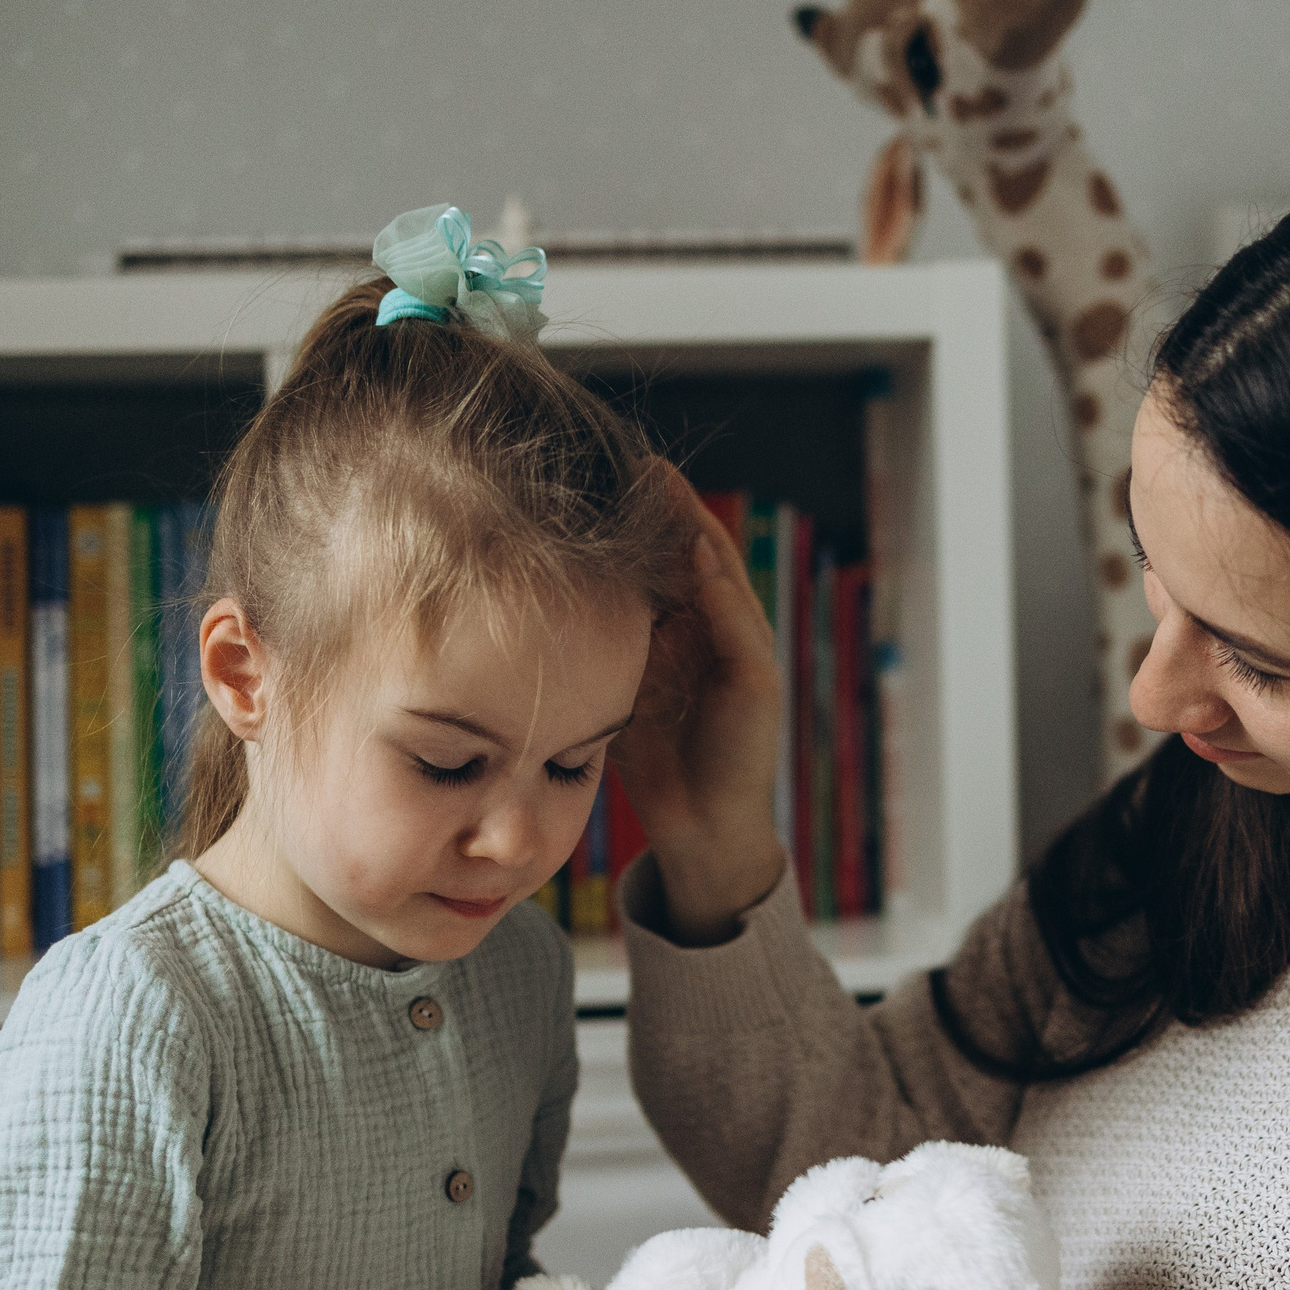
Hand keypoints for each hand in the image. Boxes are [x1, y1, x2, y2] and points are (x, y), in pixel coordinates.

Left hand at [613, 462, 786, 943]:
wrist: (700, 831)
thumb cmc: (655, 762)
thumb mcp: (613, 688)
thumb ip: (594, 645)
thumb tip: (529, 605)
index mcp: (687, 629)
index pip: (666, 557)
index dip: (642, 516)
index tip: (605, 472)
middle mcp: (720, 631)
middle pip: (697, 551)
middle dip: (670, 506)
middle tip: (639, 458)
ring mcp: (745, 653)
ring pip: (722, 575)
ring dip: (698, 530)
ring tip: (668, 486)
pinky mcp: (759, 683)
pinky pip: (741, 625)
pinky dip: (721, 590)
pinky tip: (697, 556)